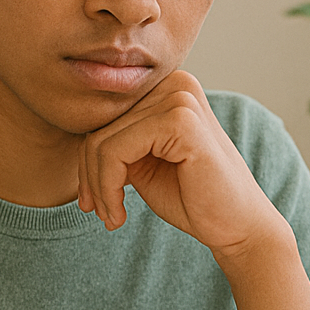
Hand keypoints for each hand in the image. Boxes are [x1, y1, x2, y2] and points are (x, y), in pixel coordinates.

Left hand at [78, 71, 278, 254]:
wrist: (237, 227)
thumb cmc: (192, 196)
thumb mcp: (142, 161)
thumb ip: (115, 140)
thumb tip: (72, 127)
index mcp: (167, 87)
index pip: (105, 114)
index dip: (87, 159)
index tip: (91, 199)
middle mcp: (175, 83)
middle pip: (99, 124)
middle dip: (89, 175)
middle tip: (99, 212)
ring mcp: (180, 97)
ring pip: (102, 140)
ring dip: (98, 187)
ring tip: (112, 217)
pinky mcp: (181, 120)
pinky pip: (116, 151)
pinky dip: (108, 188)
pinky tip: (121, 214)